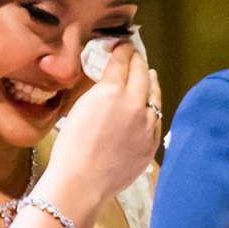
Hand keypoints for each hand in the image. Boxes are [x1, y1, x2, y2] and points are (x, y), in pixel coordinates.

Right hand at [49, 41, 160, 205]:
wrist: (82, 182)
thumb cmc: (71, 148)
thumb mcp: (80, 108)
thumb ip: (100, 90)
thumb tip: (110, 81)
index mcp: (111, 91)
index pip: (122, 61)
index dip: (123, 50)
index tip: (122, 44)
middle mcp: (133, 104)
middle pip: (141, 73)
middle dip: (138, 61)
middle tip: (135, 55)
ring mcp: (146, 125)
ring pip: (154, 95)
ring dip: (151, 81)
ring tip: (150, 74)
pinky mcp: (152, 143)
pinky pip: (157, 119)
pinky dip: (154, 107)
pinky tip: (151, 104)